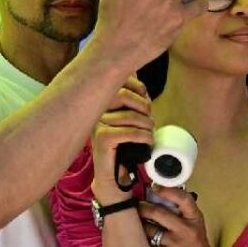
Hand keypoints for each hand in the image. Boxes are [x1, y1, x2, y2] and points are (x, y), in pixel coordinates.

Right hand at [90, 77, 153, 204]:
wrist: (113, 175)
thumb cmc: (124, 146)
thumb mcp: (130, 118)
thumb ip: (132, 98)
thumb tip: (135, 71)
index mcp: (102, 103)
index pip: (119, 82)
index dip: (138, 88)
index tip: (147, 101)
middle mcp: (97, 112)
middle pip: (123, 95)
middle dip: (143, 106)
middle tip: (151, 119)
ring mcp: (97, 125)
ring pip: (130, 116)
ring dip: (147, 124)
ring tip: (151, 133)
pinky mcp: (102, 139)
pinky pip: (130, 132)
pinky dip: (144, 136)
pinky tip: (148, 141)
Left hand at [139, 185, 223, 246]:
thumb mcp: (196, 227)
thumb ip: (182, 214)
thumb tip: (160, 198)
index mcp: (195, 218)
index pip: (182, 198)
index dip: (166, 190)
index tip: (154, 187)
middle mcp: (186, 229)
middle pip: (158, 212)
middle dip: (142, 207)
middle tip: (137, 207)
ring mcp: (175, 243)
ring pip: (149, 229)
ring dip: (140, 226)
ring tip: (136, 226)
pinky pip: (147, 245)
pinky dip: (143, 243)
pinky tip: (142, 243)